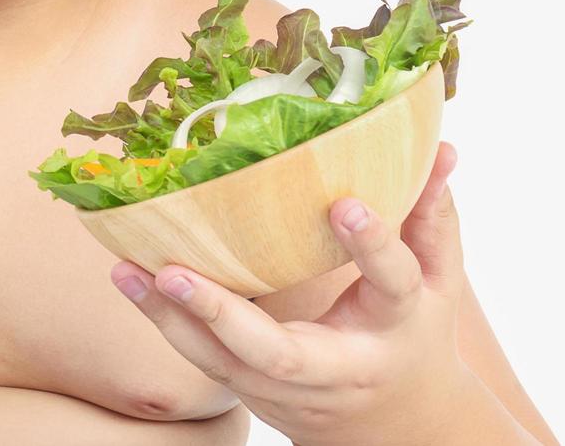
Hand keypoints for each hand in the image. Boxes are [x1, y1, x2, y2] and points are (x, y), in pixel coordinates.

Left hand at [111, 141, 472, 445]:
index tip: (343, 204)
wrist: (395, 425)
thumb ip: (431, 216)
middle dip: (222, 315)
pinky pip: (199, 356)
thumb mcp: (438, 281)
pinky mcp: (250, 389)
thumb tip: (440, 148)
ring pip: (220, 362)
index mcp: (392, 328)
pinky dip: (161, 319)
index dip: (372, 246)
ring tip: (124, 270)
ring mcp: (285, 389)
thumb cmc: (412, 333)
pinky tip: (126, 277)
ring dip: (167, 316)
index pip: (389, 285)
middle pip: (278, 354)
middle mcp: (336, 368)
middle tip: (174, 271)